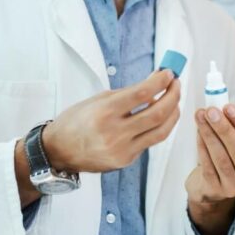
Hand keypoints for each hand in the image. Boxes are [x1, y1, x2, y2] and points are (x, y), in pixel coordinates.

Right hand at [41, 69, 180, 172]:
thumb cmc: (75, 122)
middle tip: (176, 85)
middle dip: (173, 96)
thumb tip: (153, 83)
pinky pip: (150, 142)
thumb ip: (126, 93)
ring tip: (174, 101)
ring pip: (161, 131)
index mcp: (104, 112)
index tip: (168, 74)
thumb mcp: (96, 100)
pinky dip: (158, 127)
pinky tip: (159, 118)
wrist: (58, 151)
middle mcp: (115, 133)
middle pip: (157, 113)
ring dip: (173, 114)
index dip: (160, 82)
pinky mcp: (126, 160)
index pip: (142, 94)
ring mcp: (122, 150)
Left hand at [185, 103, 234, 205]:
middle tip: (211, 111)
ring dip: (209, 134)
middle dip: (224, 128)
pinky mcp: (216, 189)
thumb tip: (223, 108)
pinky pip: (207, 164)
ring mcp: (234, 187)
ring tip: (201, 117)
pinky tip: (198, 132)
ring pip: (221, 157)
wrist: (211, 190)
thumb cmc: (228, 163)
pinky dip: (202, 146)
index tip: (228, 107)